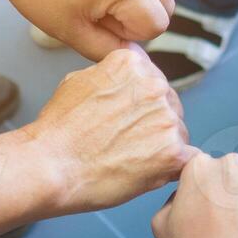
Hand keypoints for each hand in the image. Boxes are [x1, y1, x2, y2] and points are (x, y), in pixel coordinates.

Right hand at [32, 47, 195, 212]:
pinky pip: (188, 159)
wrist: (49, 166)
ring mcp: (166, 119)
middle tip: (126, 143)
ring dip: (162, 145)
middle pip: (169, 104)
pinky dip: (172, 168)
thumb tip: (129, 78)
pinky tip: (148, 173)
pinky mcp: (173, 152)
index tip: (127, 118)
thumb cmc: (57, 130)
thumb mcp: (79, 81)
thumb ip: (111, 75)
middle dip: (154, 123)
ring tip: (129, 160)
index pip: (153, 80)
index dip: (140, 104)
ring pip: (178, 132)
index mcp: (133, 64)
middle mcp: (155, 86)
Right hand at [151, 153, 237, 237]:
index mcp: (200, 166)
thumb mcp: (163, 225)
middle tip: (233, 226)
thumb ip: (172, 200)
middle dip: (236, 195)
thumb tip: (183, 195)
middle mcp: (231, 163)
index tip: (214, 216)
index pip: (209, 173)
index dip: (211, 197)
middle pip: (236, 175)